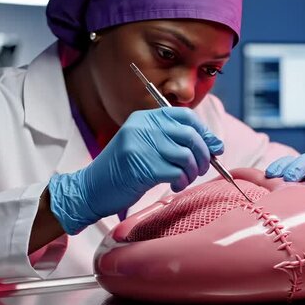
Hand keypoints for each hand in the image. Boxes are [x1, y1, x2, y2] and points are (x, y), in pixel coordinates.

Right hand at [48, 107, 222, 233]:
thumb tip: (214, 144)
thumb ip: (171, 140)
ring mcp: (142, 146)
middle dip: (204, 154)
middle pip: (190, 135)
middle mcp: (143, 127)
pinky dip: (182, 181)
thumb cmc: (122, 170)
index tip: (214, 146)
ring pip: (187, 155)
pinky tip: (174, 185)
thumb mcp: (143, 145)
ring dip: (192, 172)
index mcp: (144, 118)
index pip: (184, 115)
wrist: (90, 189)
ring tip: (184, 179)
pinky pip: (177, 172)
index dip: (204, 131)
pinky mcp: (143, 167)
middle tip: (202, 169)